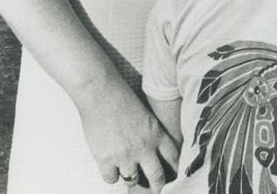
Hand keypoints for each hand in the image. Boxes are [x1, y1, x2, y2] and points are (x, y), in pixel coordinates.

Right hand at [76, 75, 178, 191]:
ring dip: (131, 177)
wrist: (101, 92)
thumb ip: (151, 134)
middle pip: (157, 176)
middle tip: (157, 190)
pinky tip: (110, 166)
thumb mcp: (146, 116)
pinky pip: (111, 179)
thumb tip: (151, 152)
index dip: (174, 169)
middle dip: (158, 186)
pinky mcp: (105, 159)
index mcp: (157, 134)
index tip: (174, 176)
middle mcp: (144, 147)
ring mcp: (125, 155)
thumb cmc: (122, 98)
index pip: (173, 158)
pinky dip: (111, 175)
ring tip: (128, 171)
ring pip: (132, 180)